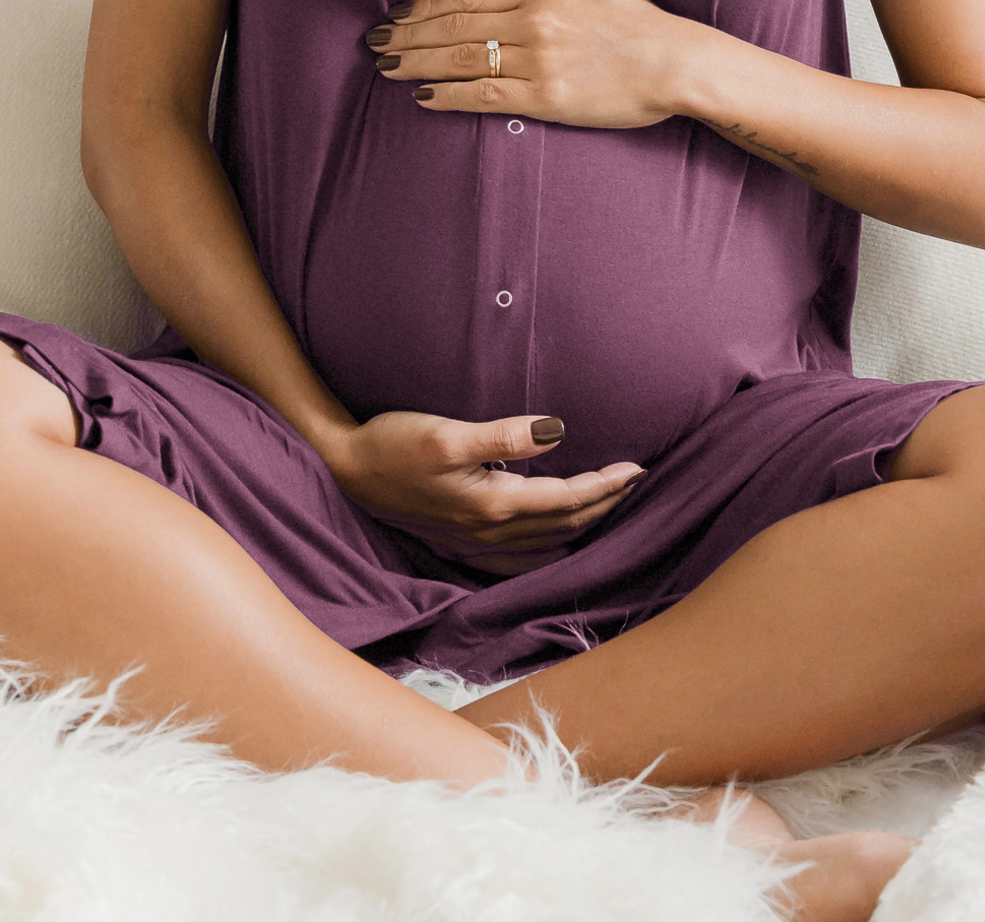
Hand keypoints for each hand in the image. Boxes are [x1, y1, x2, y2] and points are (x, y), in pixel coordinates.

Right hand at [321, 409, 644, 575]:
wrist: (346, 469)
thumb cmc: (394, 444)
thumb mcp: (448, 434)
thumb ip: (503, 435)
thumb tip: (557, 431)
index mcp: (493, 505)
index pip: (566, 500)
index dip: (605, 485)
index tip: (637, 467)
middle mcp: (490, 530)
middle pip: (564, 524)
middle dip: (604, 504)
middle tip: (637, 481)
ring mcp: (475, 539)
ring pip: (547, 540)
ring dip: (583, 521)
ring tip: (610, 501)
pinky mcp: (463, 536)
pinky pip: (523, 553)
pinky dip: (551, 544)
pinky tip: (558, 541)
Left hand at [365, 0, 688, 127]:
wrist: (675, 63)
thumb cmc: (638, 20)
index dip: (423, 7)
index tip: (396, 15)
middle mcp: (531, 22)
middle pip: (452, 26)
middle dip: (407, 35)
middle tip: (374, 43)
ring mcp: (536, 61)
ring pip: (460, 59)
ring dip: (417, 64)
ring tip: (388, 69)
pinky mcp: (544, 99)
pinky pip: (484, 96)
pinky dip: (449, 96)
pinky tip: (424, 98)